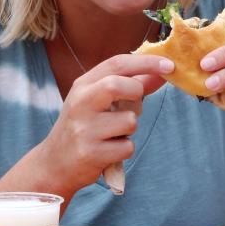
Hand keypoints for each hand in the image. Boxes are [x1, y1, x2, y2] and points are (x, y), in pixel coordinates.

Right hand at [40, 54, 172, 193]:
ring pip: (129, 121)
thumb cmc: (84, 126)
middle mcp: (80, 103)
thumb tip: (162, 73)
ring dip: (130, 129)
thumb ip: (130, 86)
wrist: (55, 164)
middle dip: (136, 94)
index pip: (116, 64)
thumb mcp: (100, 101)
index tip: (169, 64)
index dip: (146, 62)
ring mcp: (84, 129)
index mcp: (83, 85)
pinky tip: (109, 150)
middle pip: (117, 85)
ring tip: (113, 134)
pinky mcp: (91, 153)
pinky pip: (127, 147)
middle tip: (134, 106)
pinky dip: (125, 149)